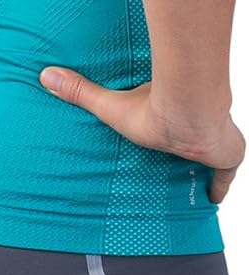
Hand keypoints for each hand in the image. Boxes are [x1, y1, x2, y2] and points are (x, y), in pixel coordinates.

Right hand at [39, 67, 245, 204]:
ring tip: (192, 180)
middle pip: (192, 137)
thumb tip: (46, 75)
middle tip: (175, 160)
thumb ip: (81, 92)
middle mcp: (195, 122)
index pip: (171, 119)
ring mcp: (216, 138)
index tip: (163, 135)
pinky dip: (220, 185)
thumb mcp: (111, 107)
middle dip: (186, 148)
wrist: (190, 113)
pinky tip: (213, 198)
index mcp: (171, 110)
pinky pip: (226, 174)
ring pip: (213, 152)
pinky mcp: (228, 154)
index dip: (168, 129)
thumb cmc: (154, 109)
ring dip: (204, 163)